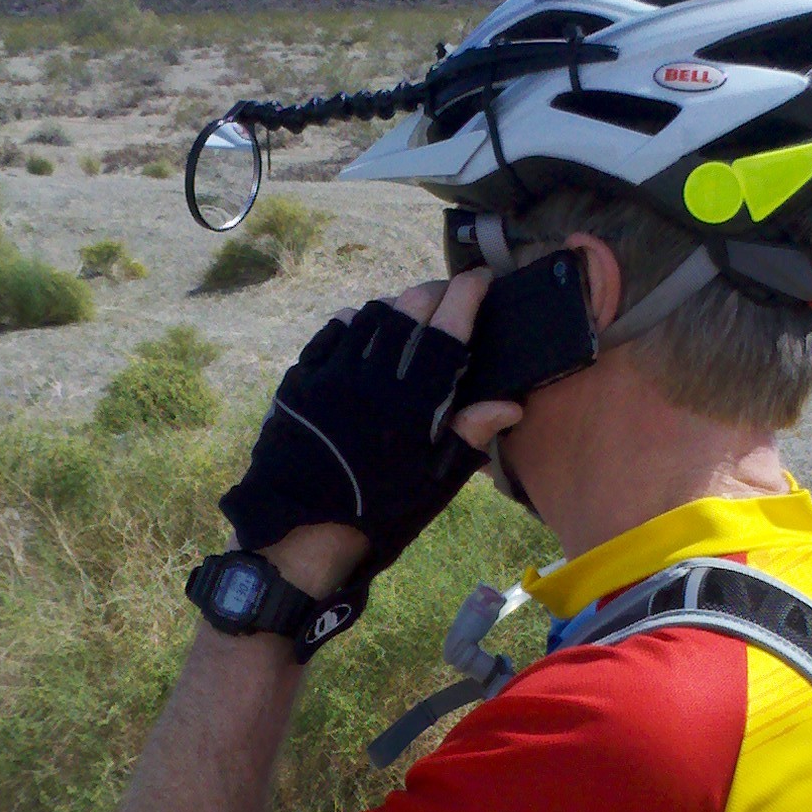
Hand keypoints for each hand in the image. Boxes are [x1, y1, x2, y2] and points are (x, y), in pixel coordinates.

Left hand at [221, 274, 521, 610]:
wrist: (302, 532)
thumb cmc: (378, 513)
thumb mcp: (434, 483)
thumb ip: (469, 435)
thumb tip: (510, 405)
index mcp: (413, 402)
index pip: (447, 327)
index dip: (468, 294)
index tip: (481, 280)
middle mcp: (373, 376)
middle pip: (409, 308)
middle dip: (435, 292)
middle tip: (448, 296)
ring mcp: (332, 373)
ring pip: (370, 314)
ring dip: (396, 306)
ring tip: (408, 314)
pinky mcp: (301, 379)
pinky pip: (331, 332)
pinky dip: (353, 323)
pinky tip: (361, 330)